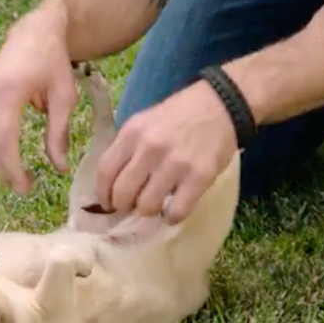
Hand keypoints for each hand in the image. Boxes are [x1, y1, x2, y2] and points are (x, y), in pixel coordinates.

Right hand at [0, 2, 79, 193]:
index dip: (12, 170)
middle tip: (25, 186)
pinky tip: (6, 157)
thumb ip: (58, 132)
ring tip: (17, 174)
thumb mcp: (64, 96)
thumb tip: (58, 168)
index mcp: (8, 92)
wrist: (34, 33)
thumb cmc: (53, 63)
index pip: (3, 142)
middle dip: (2, 172)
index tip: (28, 187)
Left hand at [94, 80, 236, 221]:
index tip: (108, 202)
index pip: (105, 172)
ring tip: (157, 204)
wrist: (221, 106)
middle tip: (133, 204)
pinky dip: (172, 216)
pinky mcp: (199, 178)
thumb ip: (127, 148)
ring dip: (149, 211)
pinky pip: (176, 212)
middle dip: (124, 205)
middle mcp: (150, 149)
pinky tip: (174, 208)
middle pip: (122, 194)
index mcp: (132, 133)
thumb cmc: (179, 115)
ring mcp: (175, 164)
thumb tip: (112, 183)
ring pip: (147, 207)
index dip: (103, 194)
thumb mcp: (145, 122)